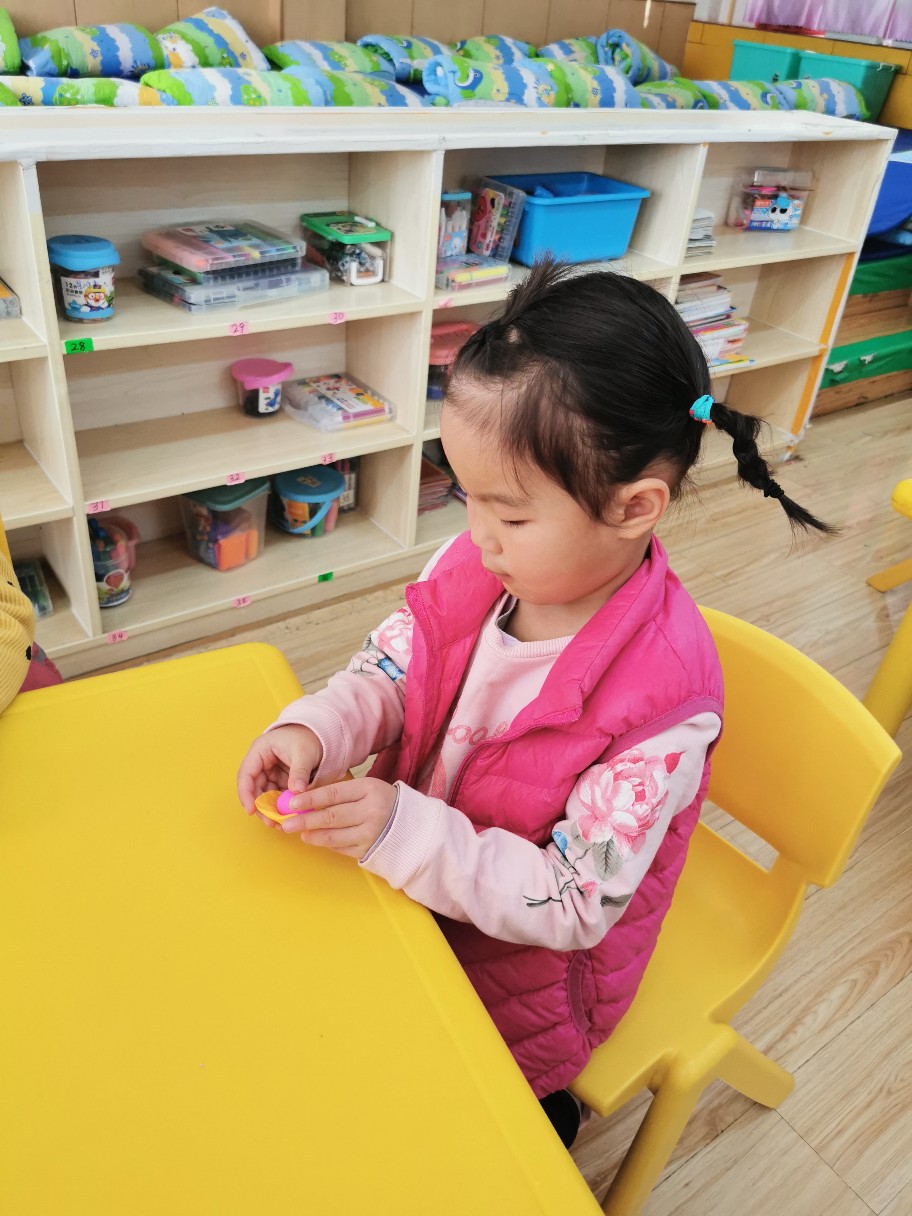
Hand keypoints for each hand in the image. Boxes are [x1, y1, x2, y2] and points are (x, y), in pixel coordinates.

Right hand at [237, 725, 322, 824]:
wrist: (321, 734)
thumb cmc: (308, 738)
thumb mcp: (304, 754)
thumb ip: (299, 772)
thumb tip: (297, 791)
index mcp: (260, 750)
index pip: (246, 774)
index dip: (246, 794)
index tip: (251, 810)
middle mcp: (261, 762)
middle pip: (254, 788)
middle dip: (261, 806)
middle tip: (270, 822)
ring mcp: (270, 771)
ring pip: (265, 794)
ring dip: (271, 808)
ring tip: (280, 822)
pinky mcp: (280, 779)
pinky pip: (277, 795)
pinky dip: (281, 805)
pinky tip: (287, 815)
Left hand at [280, 778, 397, 859]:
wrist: (410, 824)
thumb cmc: (381, 801)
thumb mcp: (365, 789)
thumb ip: (339, 793)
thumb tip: (305, 801)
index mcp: (369, 790)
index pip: (334, 793)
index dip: (311, 799)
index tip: (293, 803)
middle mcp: (371, 812)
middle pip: (332, 816)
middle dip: (306, 820)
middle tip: (287, 823)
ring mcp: (370, 834)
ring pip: (333, 836)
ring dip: (313, 835)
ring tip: (300, 832)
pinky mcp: (368, 850)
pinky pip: (341, 848)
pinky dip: (326, 844)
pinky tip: (316, 839)